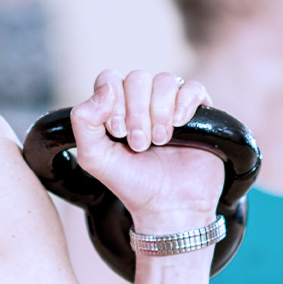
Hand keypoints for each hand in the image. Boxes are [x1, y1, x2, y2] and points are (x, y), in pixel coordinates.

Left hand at [70, 69, 223, 233]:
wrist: (168, 205)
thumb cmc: (130, 181)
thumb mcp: (94, 157)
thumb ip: (84, 122)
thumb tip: (105, 90)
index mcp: (114, 107)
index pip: (109, 79)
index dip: (112, 101)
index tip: (117, 132)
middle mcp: (142, 101)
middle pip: (137, 78)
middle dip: (136, 112)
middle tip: (139, 144)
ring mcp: (170, 104)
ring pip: (165, 80)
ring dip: (159, 112)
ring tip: (159, 141)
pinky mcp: (199, 112)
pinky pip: (193, 88)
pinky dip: (184, 103)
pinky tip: (179, 124)